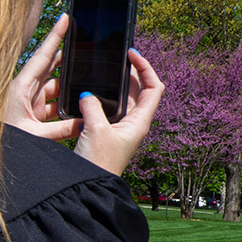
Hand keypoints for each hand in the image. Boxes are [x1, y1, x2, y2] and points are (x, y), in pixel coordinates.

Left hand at [4, 13, 79, 142]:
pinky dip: (64, 103)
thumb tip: (84, 122)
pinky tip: (76, 106)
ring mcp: (27, 101)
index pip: (43, 56)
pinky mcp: (30, 113)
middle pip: (50, 67)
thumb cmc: (3, 141)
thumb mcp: (35, 135)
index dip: (55, 36)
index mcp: (21, 88)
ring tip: (87, 80)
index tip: (66, 18)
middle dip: (68, 57)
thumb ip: (62, 129)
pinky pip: (52, 103)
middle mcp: (24, 90)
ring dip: (68, 86)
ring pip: (53, 86)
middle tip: (85, 46)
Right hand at [74, 48, 163, 176]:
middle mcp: (134, 123)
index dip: (146, 68)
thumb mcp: (96, 130)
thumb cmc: (99, 163)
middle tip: (117, 58)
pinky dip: (102, 97)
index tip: (132, 54)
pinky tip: (88, 92)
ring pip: (124, 99)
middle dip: (131, 72)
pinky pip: (109, 109)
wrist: (91, 188)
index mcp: (140, 121)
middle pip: (140, 90)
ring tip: (105, 69)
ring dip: (116, 84)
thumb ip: (93, 107)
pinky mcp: (108, 133)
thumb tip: (87, 94)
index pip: (154, 87)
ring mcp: (122, 128)